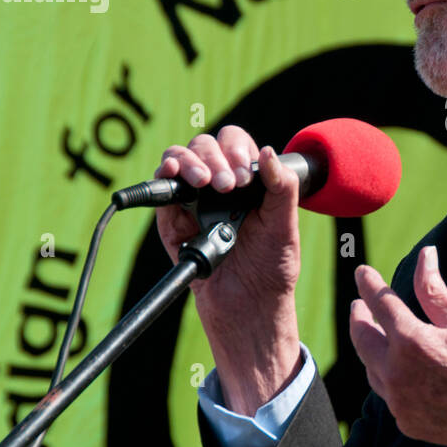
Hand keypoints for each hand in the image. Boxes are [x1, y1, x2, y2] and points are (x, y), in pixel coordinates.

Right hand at [153, 126, 302, 413]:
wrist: (249, 303)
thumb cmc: (271, 265)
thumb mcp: (284, 224)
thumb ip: (281, 187)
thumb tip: (268, 151)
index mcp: (248, 180)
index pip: (235, 143)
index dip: (237, 149)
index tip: (245, 173)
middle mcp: (218, 184)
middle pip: (205, 146)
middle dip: (215, 157)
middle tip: (227, 183)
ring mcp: (193, 200)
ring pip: (181, 159)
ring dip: (190, 161)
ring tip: (204, 181)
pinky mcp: (172, 220)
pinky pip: (162, 190)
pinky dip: (165, 174)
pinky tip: (174, 172)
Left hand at [349, 246, 446, 446]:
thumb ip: (434, 290)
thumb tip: (425, 254)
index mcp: (412, 342)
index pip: (380, 304)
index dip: (369, 285)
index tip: (361, 273)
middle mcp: (398, 375)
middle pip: (363, 340)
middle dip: (359, 319)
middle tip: (359, 305)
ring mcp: (400, 403)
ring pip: (372, 371)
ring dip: (371, 350)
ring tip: (376, 335)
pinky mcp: (408, 423)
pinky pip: (388, 396)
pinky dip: (389, 379)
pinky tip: (398, 371)